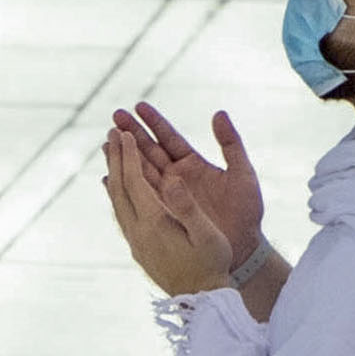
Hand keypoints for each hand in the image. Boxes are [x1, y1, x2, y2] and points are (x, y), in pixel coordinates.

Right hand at [108, 105, 262, 269]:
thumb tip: (219, 113)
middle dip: (132, 134)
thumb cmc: (247, 213)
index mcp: (193, 164)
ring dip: (123, 156)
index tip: (138, 106)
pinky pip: (140, 198)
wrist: (242, 249)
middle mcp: (176, 177)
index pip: (169, 138)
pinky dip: (125, 187)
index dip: (154, 122)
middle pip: (149, 151)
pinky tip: (109, 177)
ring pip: (140, 171)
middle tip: (115, 117)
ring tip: (107, 141)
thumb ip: (231, 144)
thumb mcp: (243, 174)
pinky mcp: (162, 214)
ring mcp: (167, 196)